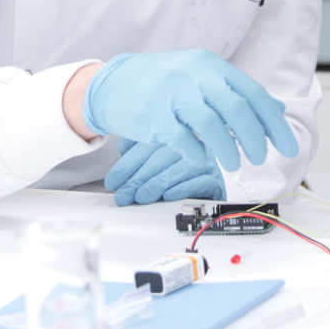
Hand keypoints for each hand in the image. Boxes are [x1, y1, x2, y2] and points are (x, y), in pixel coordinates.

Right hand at [83, 50, 298, 171]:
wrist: (113, 83)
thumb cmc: (164, 83)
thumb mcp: (202, 77)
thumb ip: (236, 92)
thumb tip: (277, 109)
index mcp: (211, 65)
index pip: (252, 93)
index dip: (273, 123)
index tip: (286, 146)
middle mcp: (194, 75)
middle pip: (236, 108)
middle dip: (255, 138)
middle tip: (260, 157)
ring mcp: (172, 94)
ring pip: (211, 124)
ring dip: (227, 149)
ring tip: (233, 164)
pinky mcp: (153, 116)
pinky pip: (182, 139)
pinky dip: (197, 153)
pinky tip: (201, 159)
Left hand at [104, 140, 224, 205]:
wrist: (203, 189)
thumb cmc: (171, 172)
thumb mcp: (149, 155)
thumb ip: (134, 148)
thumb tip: (120, 155)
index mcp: (171, 131)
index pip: (147, 144)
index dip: (127, 164)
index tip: (113, 182)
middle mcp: (189, 141)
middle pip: (162, 156)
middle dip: (138, 178)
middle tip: (123, 195)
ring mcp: (204, 159)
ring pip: (179, 167)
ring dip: (157, 184)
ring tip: (141, 197)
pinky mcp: (216, 178)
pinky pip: (200, 181)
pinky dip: (182, 188)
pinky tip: (168, 195)